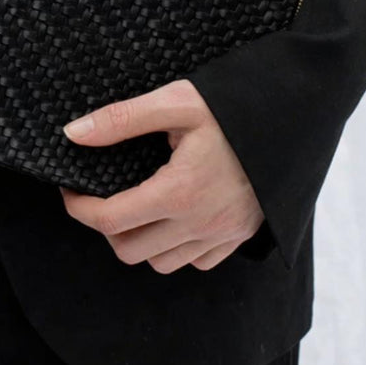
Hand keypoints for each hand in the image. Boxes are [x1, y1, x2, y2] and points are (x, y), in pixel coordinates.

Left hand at [59, 78, 263, 272]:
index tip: (70, 190)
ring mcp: (223, 235)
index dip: (78, 208)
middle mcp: (201, 223)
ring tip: (137, 207)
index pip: (110, 219)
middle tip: (102, 196)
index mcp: (180, 192)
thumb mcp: (177, 101)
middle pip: (129, 250)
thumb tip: (74, 134)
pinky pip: (197, 262)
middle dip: (106, 227)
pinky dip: (176, 249)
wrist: (295, 116)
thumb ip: (122, 119)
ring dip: (140, 241)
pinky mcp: (240, 237)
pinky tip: (173, 217)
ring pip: (161, 263)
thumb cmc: (234, 105)